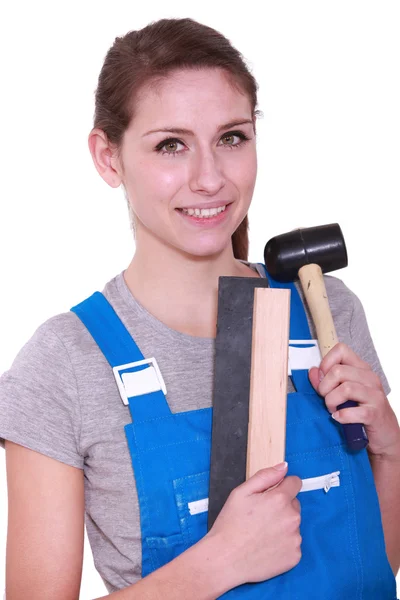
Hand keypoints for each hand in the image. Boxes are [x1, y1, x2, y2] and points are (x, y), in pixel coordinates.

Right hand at [205, 463, 301, 586]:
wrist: (225, 559)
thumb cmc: (230, 524)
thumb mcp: (241, 492)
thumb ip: (265, 476)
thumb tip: (284, 467)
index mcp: (280, 499)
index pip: (295, 483)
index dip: (283, 485)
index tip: (273, 493)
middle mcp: (292, 518)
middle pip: (294, 504)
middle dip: (281, 506)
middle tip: (261, 516)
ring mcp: (295, 538)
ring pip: (293, 524)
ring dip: (283, 525)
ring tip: (262, 532)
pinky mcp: (295, 556)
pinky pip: (293, 543)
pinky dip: (283, 543)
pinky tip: (266, 545)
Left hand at [309, 342, 399, 458]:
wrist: (385, 434)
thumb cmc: (362, 410)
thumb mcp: (344, 393)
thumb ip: (326, 381)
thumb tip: (312, 371)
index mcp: (361, 369)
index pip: (341, 350)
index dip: (326, 363)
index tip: (324, 379)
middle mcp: (370, 378)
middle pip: (338, 371)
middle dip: (324, 387)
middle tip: (326, 398)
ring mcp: (374, 395)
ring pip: (345, 388)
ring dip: (331, 401)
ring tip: (332, 409)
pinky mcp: (375, 414)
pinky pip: (353, 411)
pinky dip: (341, 416)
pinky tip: (338, 418)